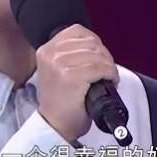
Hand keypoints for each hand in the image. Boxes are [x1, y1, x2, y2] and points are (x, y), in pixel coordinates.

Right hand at [36, 24, 118, 142]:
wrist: (56, 125)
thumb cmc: (61, 102)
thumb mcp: (58, 70)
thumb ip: (70, 54)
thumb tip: (96, 46)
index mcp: (46, 50)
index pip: (77, 31)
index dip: (95, 42)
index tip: (99, 56)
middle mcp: (50, 54)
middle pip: (90, 42)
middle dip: (105, 56)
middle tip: (107, 70)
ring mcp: (59, 64)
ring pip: (97, 55)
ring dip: (109, 66)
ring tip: (108, 77)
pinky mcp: (70, 76)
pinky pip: (100, 68)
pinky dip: (110, 74)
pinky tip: (110, 82)